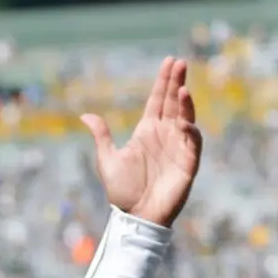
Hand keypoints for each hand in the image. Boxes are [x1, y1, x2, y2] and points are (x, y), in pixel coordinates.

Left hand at [81, 56, 202, 226]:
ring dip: (186, 104)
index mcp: (146, 132)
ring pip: (185, 119)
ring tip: (182, 89)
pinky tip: (184, 123)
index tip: (169, 62)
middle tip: (180, 63)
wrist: (135, 216)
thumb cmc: (122, 191)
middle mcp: (164, 135)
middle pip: (173, 103)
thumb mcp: (107, 159)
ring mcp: (178, 147)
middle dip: (177, 83)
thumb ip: (102, 136)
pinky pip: (193, 144)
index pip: (157, 101)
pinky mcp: (187, 163)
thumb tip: (85, 115)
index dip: (163, 82)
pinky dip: (190, 132)